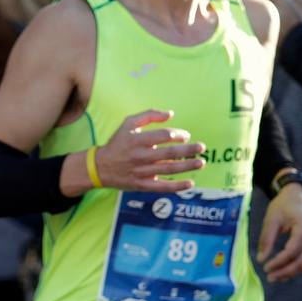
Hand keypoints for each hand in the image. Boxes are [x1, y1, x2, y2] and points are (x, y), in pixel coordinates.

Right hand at [59, 109, 204, 195]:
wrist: (100, 167)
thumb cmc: (117, 143)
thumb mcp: (128, 123)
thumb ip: (149, 115)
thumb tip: (170, 114)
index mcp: (137, 140)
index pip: (163, 136)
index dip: (178, 134)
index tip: (185, 135)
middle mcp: (140, 156)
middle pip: (169, 153)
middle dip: (188, 150)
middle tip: (201, 147)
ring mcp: (141, 172)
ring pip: (169, 169)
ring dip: (187, 166)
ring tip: (200, 162)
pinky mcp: (142, 185)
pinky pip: (162, 187)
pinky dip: (177, 186)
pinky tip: (190, 183)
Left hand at [256, 182, 301, 281]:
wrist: (298, 195)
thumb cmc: (284, 204)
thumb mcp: (271, 218)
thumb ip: (266, 238)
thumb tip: (260, 259)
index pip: (292, 252)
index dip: (278, 262)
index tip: (265, 267)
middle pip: (300, 261)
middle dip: (284, 271)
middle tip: (268, 277)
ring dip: (289, 273)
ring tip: (274, 277)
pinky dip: (295, 268)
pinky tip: (282, 272)